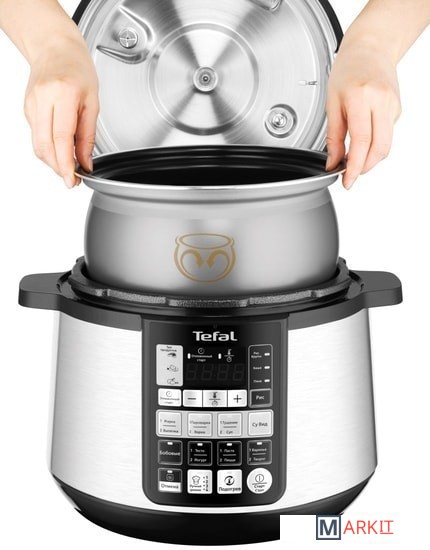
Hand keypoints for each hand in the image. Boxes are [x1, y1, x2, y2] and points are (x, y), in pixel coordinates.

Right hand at [24, 37, 98, 187]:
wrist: (54, 48)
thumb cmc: (78, 69)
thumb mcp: (93, 102)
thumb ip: (88, 136)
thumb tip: (86, 163)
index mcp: (63, 94)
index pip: (61, 138)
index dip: (65, 163)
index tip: (71, 179)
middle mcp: (43, 99)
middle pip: (45, 145)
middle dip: (58, 168)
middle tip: (72, 180)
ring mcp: (31, 104)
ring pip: (38, 145)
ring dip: (53, 161)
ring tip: (69, 167)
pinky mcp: (27, 109)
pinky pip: (37, 136)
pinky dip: (49, 149)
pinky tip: (60, 150)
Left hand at [326, 43, 401, 188]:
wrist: (371, 48)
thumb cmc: (348, 71)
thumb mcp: (332, 103)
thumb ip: (333, 136)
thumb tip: (332, 162)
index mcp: (361, 98)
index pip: (361, 141)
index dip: (355, 166)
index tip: (347, 180)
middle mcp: (381, 101)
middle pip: (378, 148)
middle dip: (363, 167)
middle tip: (349, 174)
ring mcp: (393, 106)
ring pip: (385, 146)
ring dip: (369, 159)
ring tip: (353, 159)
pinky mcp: (398, 109)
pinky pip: (386, 135)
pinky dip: (374, 144)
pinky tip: (363, 139)